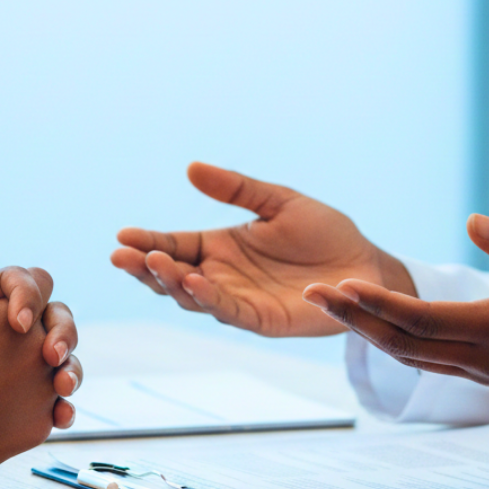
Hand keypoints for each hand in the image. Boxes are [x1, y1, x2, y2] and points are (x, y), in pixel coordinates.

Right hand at [111, 161, 414, 336]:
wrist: (365, 264)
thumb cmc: (324, 233)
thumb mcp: (279, 201)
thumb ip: (236, 189)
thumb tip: (191, 167)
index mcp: (219, 247)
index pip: (173, 244)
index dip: (147, 241)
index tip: (122, 234)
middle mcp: (221, 276)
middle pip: (171, 275)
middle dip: (145, 266)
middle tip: (122, 255)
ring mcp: (239, 300)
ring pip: (192, 297)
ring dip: (171, 282)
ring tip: (157, 263)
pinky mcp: (262, 320)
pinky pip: (229, 311)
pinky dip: (209, 299)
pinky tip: (194, 282)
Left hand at [303, 214, 488, 396]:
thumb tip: (473, 221)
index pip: (422, 321)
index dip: (378, 304)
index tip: (341, 285)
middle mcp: (483, 359)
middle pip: (403, 344)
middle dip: (354, 319)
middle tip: (312, 293)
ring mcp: (481, 371)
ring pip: (410, 356)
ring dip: (367, 331)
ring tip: (329, 303)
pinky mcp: (483, 372)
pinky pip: (425, 360)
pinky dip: (393, 340)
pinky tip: (370, 321)